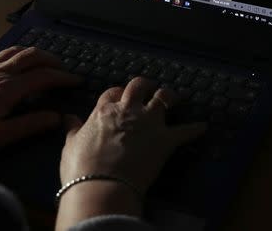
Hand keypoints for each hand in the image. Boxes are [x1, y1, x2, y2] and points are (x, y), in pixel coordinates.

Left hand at [0, 45, 80, 153]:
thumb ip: (30, 125)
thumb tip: (56, 117)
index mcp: (7, 89)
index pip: (44, 76)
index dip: (63, 77)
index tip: (77, 81)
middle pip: (32, 56)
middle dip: (53, 60)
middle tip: (64, 69)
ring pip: (17, 50)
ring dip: (36, 53)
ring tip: (45, 62)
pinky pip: (2, 53)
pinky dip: (18, 53)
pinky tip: (17, 62)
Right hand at [60, 77, 205, 195]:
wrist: (102, 185)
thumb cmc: (82, 168)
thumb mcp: (70, 146)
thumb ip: (72, 129)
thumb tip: (68, 118)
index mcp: (105, 111)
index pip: (113, 92)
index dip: (118, 93)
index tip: (120, 97)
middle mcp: (129, 110)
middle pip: (139, 86)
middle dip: (145, 85)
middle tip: (149, 89)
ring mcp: (149, 123)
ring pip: (164, 98)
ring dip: (170, 96)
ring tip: (175, 97)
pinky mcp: (165, 140)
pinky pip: (185, 131)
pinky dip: (195, 129)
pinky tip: (203, 126)